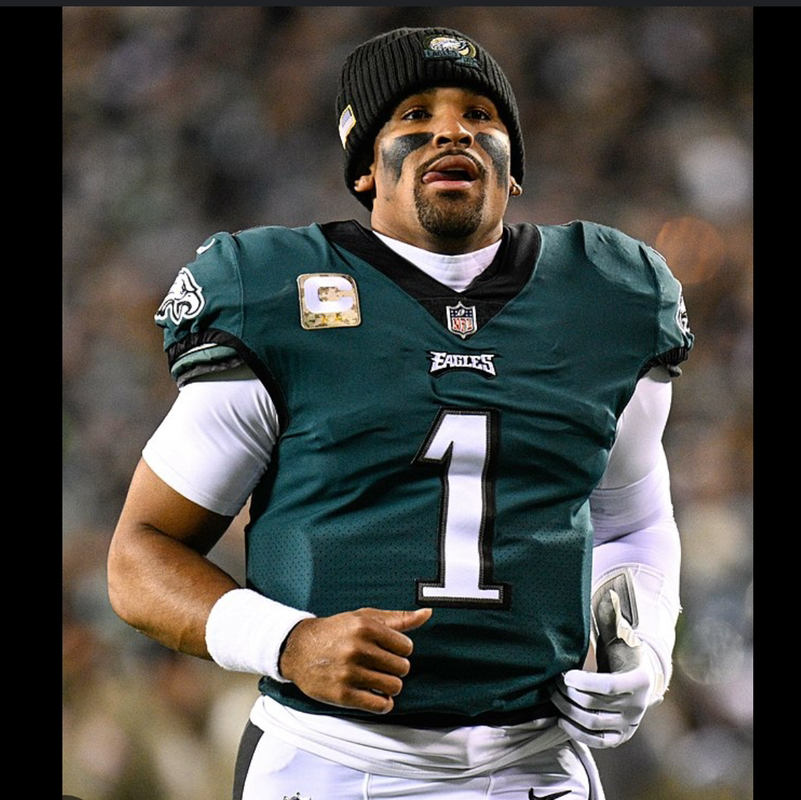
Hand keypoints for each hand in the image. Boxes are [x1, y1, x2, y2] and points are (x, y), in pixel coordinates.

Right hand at [278, 606, 432, 713]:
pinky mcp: (342, 694)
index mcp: (365, 627)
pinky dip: (383, 703)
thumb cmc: (336, 631)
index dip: (401, 650)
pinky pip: (378, 705)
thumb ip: (397, 618)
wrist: (298, 648)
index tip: (390, 650)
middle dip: (396, 668)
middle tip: (383, 666)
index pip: (406, 647)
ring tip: (379, 679)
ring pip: (393, 687)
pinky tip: (377, 696)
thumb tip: (427, 614)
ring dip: (390, 685)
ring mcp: (349, 673)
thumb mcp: (364, 617)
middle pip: (402, 668)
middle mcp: (357, 649)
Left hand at [551, 589, 656, 748]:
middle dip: (569, 694)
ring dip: (569, 711)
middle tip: (552, 682)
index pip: (609, 686)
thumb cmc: (622, 649)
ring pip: (593, 723)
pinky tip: (562, 719)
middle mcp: (638, 706)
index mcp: (640, 679)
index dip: (585, 682)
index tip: (565, 674)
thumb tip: (610, 592)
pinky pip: (599, 741)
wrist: (638, 677)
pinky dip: (578, 733)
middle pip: (596, 705)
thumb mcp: (620, 632)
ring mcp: (630, 723)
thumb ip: (613, 616)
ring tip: (553, 696)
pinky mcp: (620, 736)